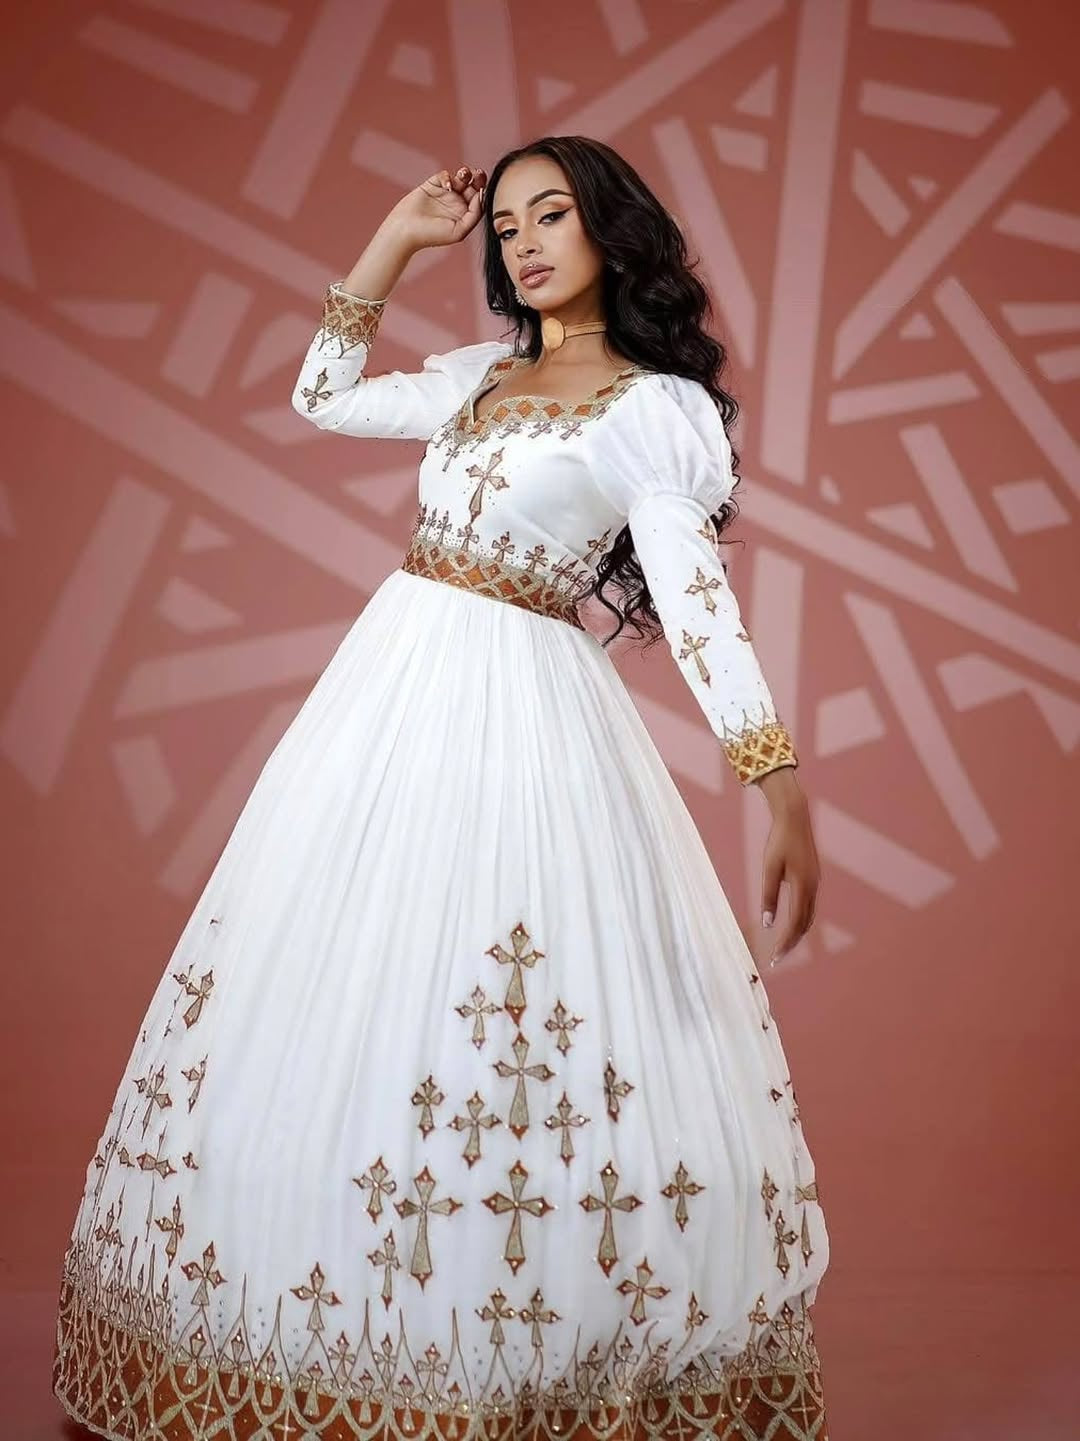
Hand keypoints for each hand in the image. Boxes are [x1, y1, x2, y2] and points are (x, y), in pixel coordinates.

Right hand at [388, 165, 487, 251]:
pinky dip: (447, 177)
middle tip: (478, 174)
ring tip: (464, 174)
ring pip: (460, 178)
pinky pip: (444, 176)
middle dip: (477, 178)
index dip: (483, 191)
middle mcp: (456, 203)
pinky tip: (447, 186)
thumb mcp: (459, 231)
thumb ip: (474, 215)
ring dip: (465, 173)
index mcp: (464, 215)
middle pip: (472, 186)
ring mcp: (444, 193)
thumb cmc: (432, 235)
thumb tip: (482, 197)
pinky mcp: (432, 185)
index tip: (483, 188)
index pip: (479, 200)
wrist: (406, 229)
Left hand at [758, 781, 819, 965]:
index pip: (795, 924)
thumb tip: (768, 924)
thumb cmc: (779, 842)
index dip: (785, 942)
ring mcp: (815, 882)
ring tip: (783, 946)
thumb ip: (769, 896)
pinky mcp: (813, 877)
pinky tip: (791, 924)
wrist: (795, 817)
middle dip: (791, 942)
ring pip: (808, 916)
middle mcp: (813, 887)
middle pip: (804, 924)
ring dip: (797, 933)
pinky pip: (809, 906)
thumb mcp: (769, 869)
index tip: (775, 957)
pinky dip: (801, 920)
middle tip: (777, 958)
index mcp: (803, 886)